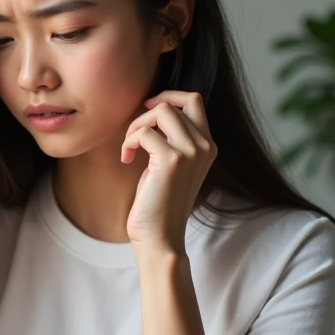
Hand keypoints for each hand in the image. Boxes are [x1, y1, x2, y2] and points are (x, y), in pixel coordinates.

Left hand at [121, 91, 216, 251]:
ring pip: (161, 112)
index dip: (168, 97)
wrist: (160, 237)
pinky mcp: (172, 160)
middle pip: (175, 103)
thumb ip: (171, 138)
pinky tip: (126, 159)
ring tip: (129, 148)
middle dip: (147, 113)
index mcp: (208, 146)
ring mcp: (191, 152)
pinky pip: (144, 132)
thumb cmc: (159, 203)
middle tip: (134, 135)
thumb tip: (153, 110)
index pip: (194, 101)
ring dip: (136, 126)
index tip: (148, 109)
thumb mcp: (170, 164)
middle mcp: (204, 146)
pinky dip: (129, 141)